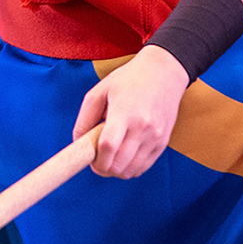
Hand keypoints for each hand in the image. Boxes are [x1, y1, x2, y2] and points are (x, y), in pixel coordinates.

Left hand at [73, 46, 189, 179]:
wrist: (164, 72)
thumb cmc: (128, 79)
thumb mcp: (99, 91)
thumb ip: (85, 118)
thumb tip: (78, 143)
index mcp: (124, 112)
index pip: (108, 147)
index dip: (96, 161)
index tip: (91, 160)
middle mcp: (143, 127)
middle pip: (119, 165)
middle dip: (104, 168)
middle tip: (98, 159)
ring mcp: (155, 137)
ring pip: (131, 171)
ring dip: (117, 170)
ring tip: (111, 156)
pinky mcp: (163, 142)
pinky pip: (143, 167)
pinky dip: (131, 168)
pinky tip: (124, 155)